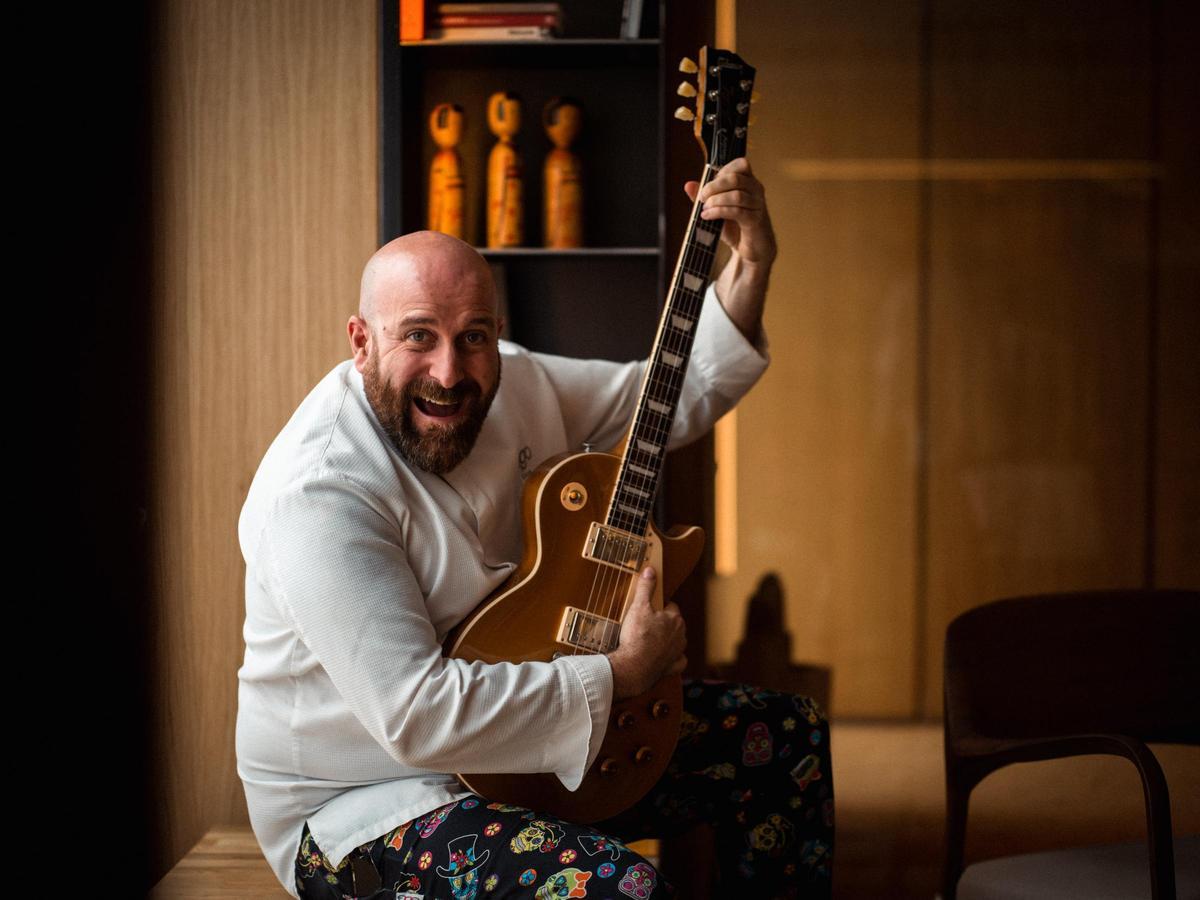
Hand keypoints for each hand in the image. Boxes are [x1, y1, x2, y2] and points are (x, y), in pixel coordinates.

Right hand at [606, 567, 686, 699]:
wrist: (634, 667)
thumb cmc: (637, 636)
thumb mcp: (638, 606)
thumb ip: (646, 588)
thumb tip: (651, 570)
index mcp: (675, 619)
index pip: (671, 607)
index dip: (659, 607)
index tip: (649, 609)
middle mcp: (681, 636)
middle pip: (674, 624)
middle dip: (663, 623)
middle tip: (646, 624)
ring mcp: (678, 652)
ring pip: (676, 642)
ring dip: (667, 640)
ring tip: (650, 641)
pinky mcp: (673, 667)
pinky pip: (677, 661)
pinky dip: (672, 659)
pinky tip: (662, 658)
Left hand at [684, 157, 775, 269]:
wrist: (750, 250)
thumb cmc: (734, 226)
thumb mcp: (716, 209)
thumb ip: (704, 196)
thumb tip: (688, 185)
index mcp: (749, 181)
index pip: (741, 164)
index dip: (722, 170)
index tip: (709, 184)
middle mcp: (756, 189)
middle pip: (735, 178)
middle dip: (713, 187)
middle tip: (701, 197)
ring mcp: (758, 204)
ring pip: (736, 195)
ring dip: (715, 201)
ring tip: (704, 209)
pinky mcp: (755, 220)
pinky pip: (737, 211)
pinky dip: (718, 212)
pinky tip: (707, 216)